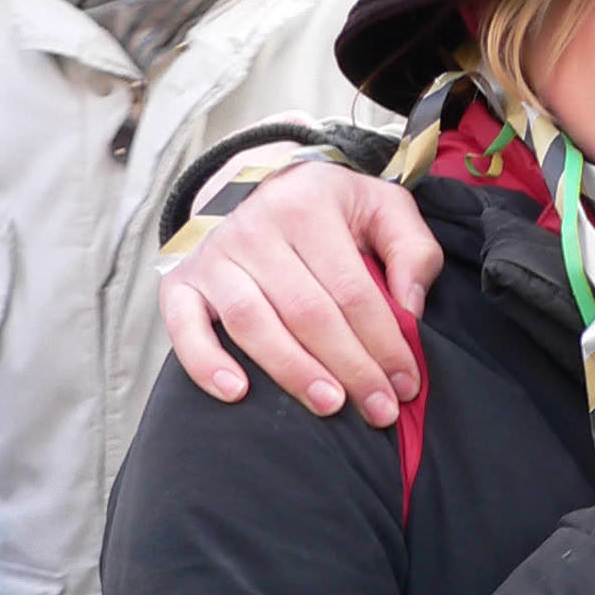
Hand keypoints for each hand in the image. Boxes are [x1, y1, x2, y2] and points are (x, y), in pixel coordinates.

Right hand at [159, 163, 442, 426]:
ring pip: (253, 324)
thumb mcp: (384, 208)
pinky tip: (236, 393)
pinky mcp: (181, 282)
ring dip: (293, 372)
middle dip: (349, 368)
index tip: (406, 383)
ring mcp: (213, 257)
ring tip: (330, 405)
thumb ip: (413, 252)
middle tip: (379, 409)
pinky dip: (206, 364)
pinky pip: (184, 328)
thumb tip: (409, 312)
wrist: (263, 185)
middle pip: (307, 313)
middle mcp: (254, 229)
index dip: (383, 342)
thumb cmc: (334, 208)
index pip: (351, 290)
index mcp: (308, 206)